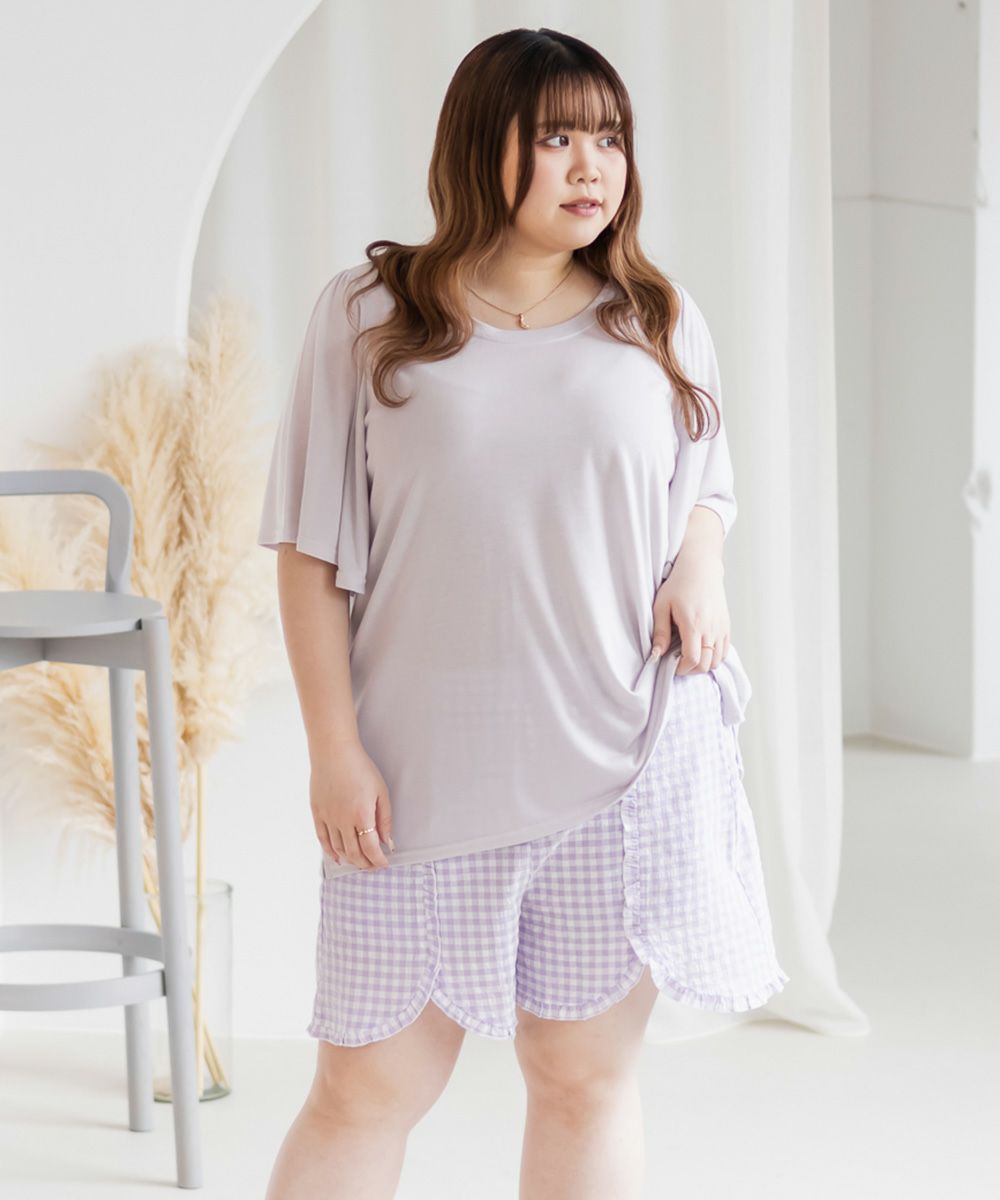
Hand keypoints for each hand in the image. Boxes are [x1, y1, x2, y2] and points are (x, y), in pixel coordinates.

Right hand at [309, 739, 394, 870]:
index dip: (378, 860)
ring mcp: (328, 817)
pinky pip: (322, 839)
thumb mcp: (381, 791)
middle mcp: (343, 820)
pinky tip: (337, 857)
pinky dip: (330, 852)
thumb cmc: (360, 768)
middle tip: (373, 866)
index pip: (370, 848)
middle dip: (365, 863)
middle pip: (354, 853)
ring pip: (338, 848)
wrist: (334, 751)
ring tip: (359, 862)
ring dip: (350, 859)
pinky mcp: (317, 813)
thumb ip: (385, 819)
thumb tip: (387, 842)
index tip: (384, 863)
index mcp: (361, 815)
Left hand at [651, 549, 730, 673]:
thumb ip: (660, 633)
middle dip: (691, 670)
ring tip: (689, 656)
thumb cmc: (678, 584)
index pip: (693, 659)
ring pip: (717, 660)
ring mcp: (721, 627)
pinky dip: (714, 656)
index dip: (682, 669)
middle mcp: (711, 628)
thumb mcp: (662, 606)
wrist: (701, 567)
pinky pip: (724, 650)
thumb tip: (656, 656)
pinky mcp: (726, 625)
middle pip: (706, 664)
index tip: (672, 666)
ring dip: (703, 664)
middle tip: (678, 664)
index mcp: (694, 624)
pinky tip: (701, 650)